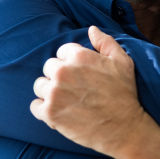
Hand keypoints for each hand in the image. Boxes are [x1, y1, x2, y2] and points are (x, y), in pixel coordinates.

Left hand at [31, 26, 159, 158]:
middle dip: (59, 77)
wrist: (124, 129)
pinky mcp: (50, 113)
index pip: (62, 52)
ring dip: (49, 92)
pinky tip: (58, 112)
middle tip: (75, 90)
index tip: (81, 76)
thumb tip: (91, 29)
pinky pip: (35, 106)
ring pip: (40, 86)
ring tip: (66, 102)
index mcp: (78, 56)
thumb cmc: (124, 94)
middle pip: (49, 67)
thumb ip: (105, 42)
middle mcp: (63, 72)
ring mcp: (54, 93)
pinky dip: (43, 110)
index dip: (71, 64)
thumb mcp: (123, 61)